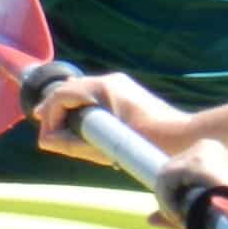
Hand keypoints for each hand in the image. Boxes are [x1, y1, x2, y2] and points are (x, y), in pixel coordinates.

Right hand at [33, 72, 190, 162]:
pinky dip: (85, 109)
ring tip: (66, 133)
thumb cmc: (146, 144)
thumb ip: (72, 144)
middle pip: (69, 90)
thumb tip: (46, 140)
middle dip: (56, 112)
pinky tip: (86, 127)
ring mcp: (119, 83)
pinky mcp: (125, 91)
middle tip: (50, 135)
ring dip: (70, 110)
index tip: (46, 138)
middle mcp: (109, 80)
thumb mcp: (104, 148)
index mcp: (103, 88)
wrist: (181, 137)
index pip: (61, 94)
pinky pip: (95, 96)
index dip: (48, 115)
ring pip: (81, 92)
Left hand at [153, 139, 227, 228]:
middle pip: (167, 170)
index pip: (175, 169)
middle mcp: (206, 145)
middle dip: (166, 198)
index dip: (170, 194)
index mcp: (209, 151)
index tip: (178, 215)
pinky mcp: (200, 163)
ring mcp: (203, 151)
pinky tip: (180, 216)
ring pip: (164, 175)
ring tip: (180, 220)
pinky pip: (168, 179)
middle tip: (178, 220)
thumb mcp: (203, 210)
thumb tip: (148, 219)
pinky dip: (168, 200)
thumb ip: (176, 212)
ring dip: (166, 201)